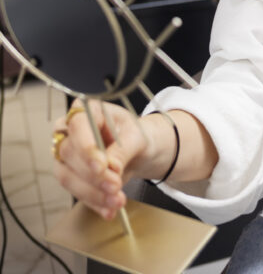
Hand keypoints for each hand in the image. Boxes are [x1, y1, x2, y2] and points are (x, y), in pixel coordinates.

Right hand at [52, 102, 145, 220]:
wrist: (138, 152)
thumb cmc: (135, 135)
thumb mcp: (136, 136)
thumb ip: (123, 149)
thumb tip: (112, 168)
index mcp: (87, 110)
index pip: (78, 126)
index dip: (87, 148)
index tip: (102, 167)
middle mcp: (71, 130)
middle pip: (70, 153)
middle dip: (93, 175)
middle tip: (115, 186)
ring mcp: (66, 155)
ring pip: (67, 176)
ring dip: (92, 193)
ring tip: (117, 201)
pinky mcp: (69, 176)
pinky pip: (75, 193)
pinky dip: (94, 203)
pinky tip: (109, 209)